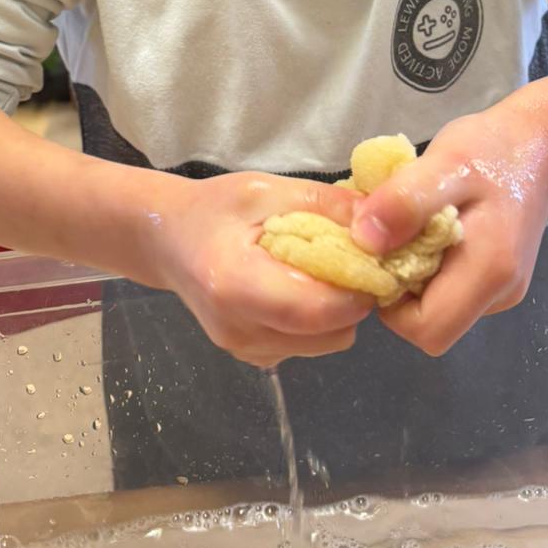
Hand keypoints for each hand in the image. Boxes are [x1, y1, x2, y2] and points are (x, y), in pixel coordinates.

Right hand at [149, 173, 373, 367]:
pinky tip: (301, 289)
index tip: (374, 260)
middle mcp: (238, 329)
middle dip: (352, 300)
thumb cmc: (214, 209)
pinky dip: (318, 323)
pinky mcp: (252, 357)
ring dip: (337, 313)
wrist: (168, 240)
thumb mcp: (267, 190)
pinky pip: (307, 347)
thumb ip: (325, 204)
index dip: (355, 290)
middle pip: (328, 334)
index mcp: (235, 283)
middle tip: (352, 262)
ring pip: (325, 344)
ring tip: (324, 274)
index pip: (314, 309)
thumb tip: (379, 222)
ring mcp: (243, 350)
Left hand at [349, 103, 547, 355]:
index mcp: (490, 272)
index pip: (428, 330)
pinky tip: (426, 228)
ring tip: (409, 225)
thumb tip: (364, 242)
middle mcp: (500, 293)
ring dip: (411, 275)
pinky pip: (449, 288)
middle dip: (398, 288)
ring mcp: (501, 290)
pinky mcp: (496, 279)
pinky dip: (428, 266)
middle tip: (388, 235)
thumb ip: (404, 202)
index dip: (391, 304)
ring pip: (438, 307)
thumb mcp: (443, 163)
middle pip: (431, 324)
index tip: (380, 256)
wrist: (537, 141)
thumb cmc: (492, 148)